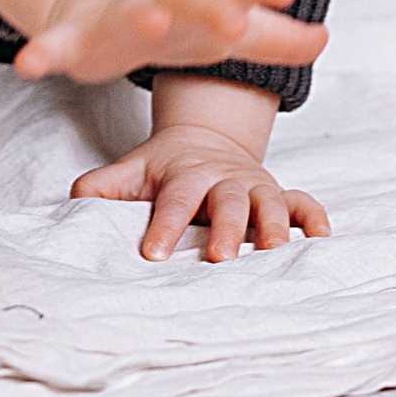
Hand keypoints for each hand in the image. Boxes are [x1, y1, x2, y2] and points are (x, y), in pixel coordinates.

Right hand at [8, 0, 325, 88]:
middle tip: (230, 14)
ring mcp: (115, 13)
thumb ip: (274, 38)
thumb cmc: (178, 13)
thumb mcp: (227, 26)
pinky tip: (29, 66)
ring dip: (138, 16)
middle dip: (207, 4)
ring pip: (126, 14)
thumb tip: (324, 38)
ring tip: (149, 22)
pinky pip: (55, 45)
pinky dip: (42, 52)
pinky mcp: (74, 35)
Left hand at [72, 120, 332, 264]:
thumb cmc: (165, 165)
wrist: (206, 138)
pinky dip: (314, 218)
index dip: (165, 225)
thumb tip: (73, 202)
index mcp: (186, 174)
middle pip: (229, 202)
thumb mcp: (132, 169)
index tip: (154, 254)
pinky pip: (304, 203)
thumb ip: (103, 186)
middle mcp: (224, 179)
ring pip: (270, 202)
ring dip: (275, 225)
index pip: (175, 200)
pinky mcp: (279, 193)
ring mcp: (256, 185)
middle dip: (227, 229)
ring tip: (274, 251)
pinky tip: (322, 239)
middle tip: (220, 258)